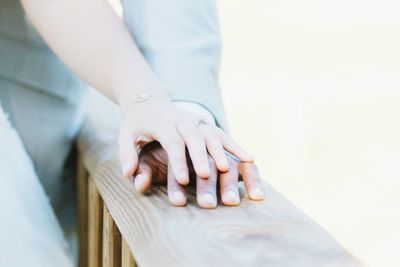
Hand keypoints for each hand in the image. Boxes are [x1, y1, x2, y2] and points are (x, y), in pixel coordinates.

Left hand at [118, 95, 253, 185]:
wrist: (149, 100)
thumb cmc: (136, 123)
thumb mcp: (126, 135)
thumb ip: (127, 154)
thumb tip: (128, 174)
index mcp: (161, 122)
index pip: (172, 141)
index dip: (178, 160)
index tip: (183, 180)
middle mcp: (181, 119)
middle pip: (193, 137)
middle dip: (201, 156)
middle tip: (207, 175)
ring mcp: (195, 120)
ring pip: (211, 133)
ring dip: (220, 150)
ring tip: (229, 168)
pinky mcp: (205, 123)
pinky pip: (222, 134)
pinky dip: (235, 146)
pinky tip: (249, 159)